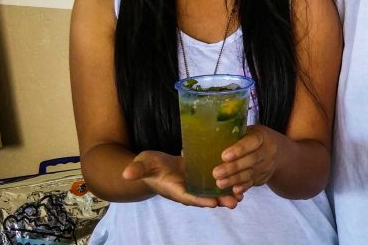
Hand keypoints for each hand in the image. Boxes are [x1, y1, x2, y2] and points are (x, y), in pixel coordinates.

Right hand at [123, 150, 241, 207]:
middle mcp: (188, 190)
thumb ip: (137, 169)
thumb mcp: (143, 164)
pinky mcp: (201, 177)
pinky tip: (240, 182)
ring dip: (226, 194)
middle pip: (205, 198)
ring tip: (241, 196)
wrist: (154, 165)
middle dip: (220, 200)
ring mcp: (195, 185)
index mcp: (175, 189)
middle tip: (235, 202)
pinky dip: (226, 184)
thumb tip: (126, 173)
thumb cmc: (148, 166)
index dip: (200, 200)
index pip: (188, 197)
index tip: (212, 203)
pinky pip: (215, 182)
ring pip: (213, 192)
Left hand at [213, 125, 282, 193]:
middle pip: (251, 160)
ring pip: (250, 174)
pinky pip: (253, 183)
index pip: (252, 142)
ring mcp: (267, 166)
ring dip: (234, 180)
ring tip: (220, 183)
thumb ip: (235, 135)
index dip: (239, 149)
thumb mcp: (248, 132)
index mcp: (261, 137)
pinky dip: (243, 187)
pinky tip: (234, 190)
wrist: (277, 152)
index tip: (224, 156)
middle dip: (233, 168)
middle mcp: (267, 151)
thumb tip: (211, 136)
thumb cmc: (253, 139)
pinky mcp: (264, 177)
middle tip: (216, 173)